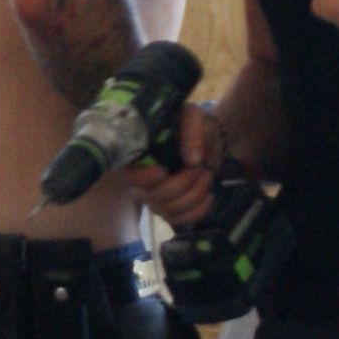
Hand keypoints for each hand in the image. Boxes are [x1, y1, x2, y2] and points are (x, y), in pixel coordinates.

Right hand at [119, 103, 225, 225]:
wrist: (206, 136)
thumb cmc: (192, 123)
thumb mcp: (193, 118)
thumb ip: (192, 133)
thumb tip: (192, 160)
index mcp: (140, 153)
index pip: (130, 174)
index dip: (143, 178)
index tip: (162, 171)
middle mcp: (143, 178)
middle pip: (153, 197)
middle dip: (181, 185)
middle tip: (200, 169)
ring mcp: (155, 196)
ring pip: (167, 211)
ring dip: (193, 197)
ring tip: (207, 176)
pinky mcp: (170, 207)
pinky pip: (178, 220)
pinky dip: (197, 212)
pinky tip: (208, 197)